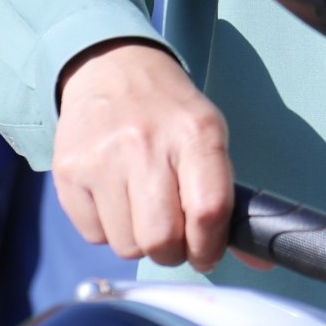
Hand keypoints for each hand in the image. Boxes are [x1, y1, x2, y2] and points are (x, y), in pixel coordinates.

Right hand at [54, 39, 234, 271]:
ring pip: (126, 245)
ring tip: (143, 209)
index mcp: (195, 134)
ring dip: (139, 241)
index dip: (209, 246)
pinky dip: (108, 229)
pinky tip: (115, 198)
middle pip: (161, 239)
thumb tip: (258, 257)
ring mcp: (101, 160)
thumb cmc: (168, 110)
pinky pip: (93, 236)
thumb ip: (227, 195)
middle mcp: (146, 145)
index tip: (206, 252)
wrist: (111, 67)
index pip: (208, 211)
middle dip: (173, 252)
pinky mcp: (68, 173)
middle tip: (174, 238)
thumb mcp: (210, 134)